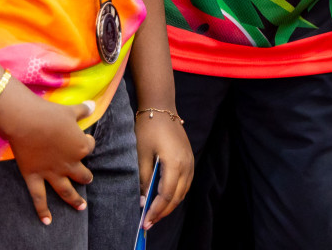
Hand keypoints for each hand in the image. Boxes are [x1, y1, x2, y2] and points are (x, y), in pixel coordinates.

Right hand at [0, 87, 95, 225]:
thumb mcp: (70, 110)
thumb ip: (83, 110)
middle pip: (82, 174)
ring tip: (81, 206)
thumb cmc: (50, 114)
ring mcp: (52, 173)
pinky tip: (47, 221)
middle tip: (88, 179)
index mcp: (81, 147)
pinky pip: (39, 198)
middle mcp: (69, 164)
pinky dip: (43, 211)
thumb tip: (92, 104)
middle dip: (86, 177)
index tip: (83, 137)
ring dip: (75, 199)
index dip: (87, 142)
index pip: (90, 147)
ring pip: (66, 190)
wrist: (27, 121)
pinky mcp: (34, 177)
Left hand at [136, 113, 193, 229]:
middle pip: (177, 196)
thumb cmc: (148, 128)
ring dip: (170, 204)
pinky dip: (176, 194)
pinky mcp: (189, 158)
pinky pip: (185, 182)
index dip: (156, 210)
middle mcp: (187, 165)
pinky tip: (164, 198)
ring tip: (155, 213)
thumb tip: (143, 200)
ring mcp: (190, 161)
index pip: (167, 195)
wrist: (161, 107)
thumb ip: (144, 178)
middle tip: (148, 223)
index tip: (145, 221)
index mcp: (175, 163)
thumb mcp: (141, 154)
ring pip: (183, 191)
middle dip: (163, 212)